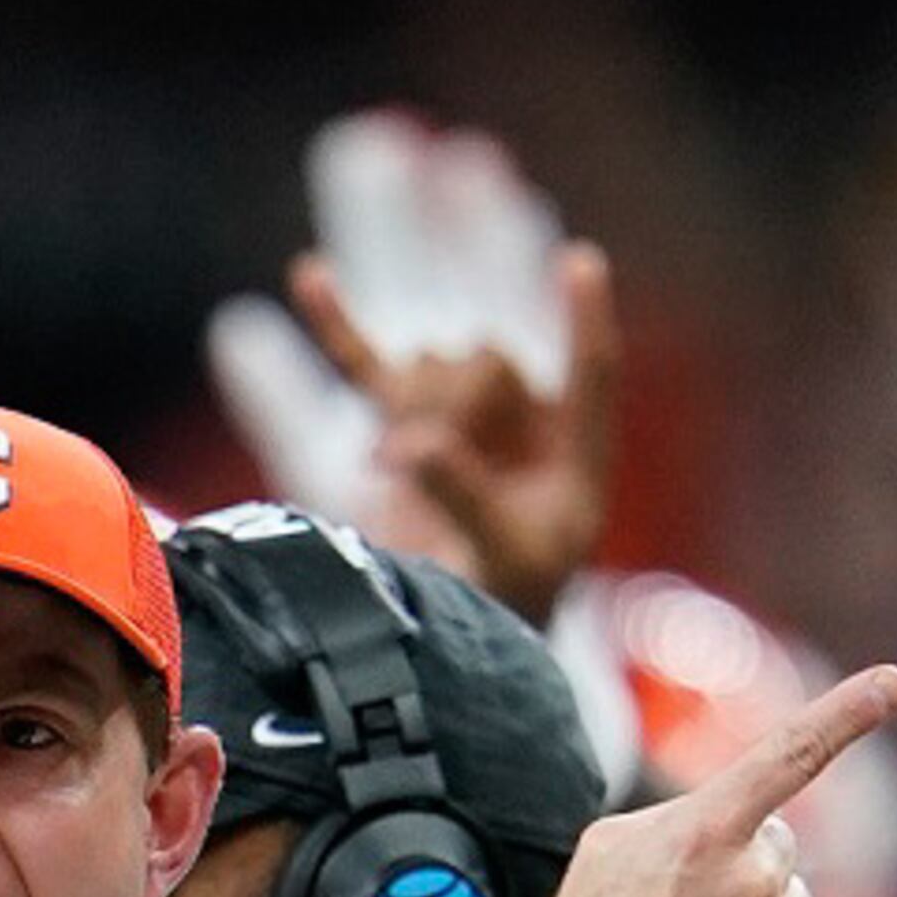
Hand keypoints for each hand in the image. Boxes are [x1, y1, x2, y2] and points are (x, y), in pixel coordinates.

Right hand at [205, 112, 621, 624]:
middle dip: (449, 402)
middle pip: (488, 362)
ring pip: (430, 363)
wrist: (453, 635)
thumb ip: (465, 496)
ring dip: (407, 402)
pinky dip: (338, 326)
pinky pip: (365, 366)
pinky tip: (309, 275)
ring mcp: (456, 418)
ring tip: (387, 466)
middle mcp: (519, 421)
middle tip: (410, 462)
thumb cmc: (500, 601)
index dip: (583, 318)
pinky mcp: (396, 428)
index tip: (577, 262)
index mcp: (571, 451)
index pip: (587, 368)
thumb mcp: (504, 557)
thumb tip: (410, 444)